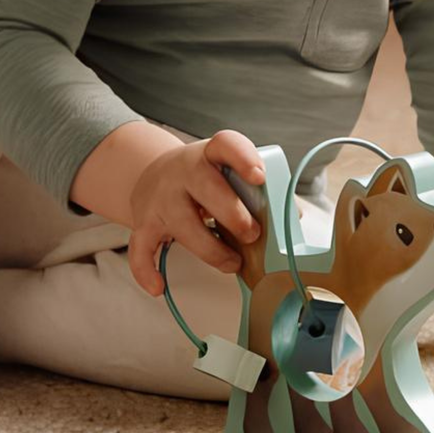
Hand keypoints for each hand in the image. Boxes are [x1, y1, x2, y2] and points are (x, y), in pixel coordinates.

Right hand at [127, 129, 264, 295]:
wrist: (154, 174)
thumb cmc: (204, 177)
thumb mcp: (228, 171)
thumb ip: (258, 191)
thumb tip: (292, 217)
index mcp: (211, 154)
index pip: (226, 145)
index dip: (243, 158)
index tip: (259, 177)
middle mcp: (183, 171)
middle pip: (206, 187)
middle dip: (233, 214)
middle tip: (253, 234)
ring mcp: (161, 197)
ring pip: (183, 224)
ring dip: (211, 249)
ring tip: (232, 263)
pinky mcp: (144, 222)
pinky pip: (141, 249)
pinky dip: (146, 271)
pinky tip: (160, 287)